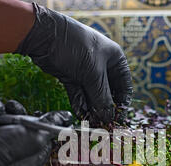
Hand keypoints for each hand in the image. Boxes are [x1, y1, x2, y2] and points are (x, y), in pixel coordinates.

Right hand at [0, 100, 72, 165]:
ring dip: (1, 113)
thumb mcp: (35, 136)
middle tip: (14, 109)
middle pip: (24, 130)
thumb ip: (52, 125)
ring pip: (5, 125)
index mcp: (32, 162)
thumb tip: (67, 117)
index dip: (42, 124)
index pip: (45, 140)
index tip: (38, 113)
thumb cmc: (2, 153)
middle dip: (19, 114)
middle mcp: (16, 159)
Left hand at [15, 3, 132, 126]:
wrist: (45, 36)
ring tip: (92, 122)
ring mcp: (86, 71)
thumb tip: (109, 117)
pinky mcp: (71, 76)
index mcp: (115, 59)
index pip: (124, 86)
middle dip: (105, 108)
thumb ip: (102, 97)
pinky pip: (79, 94)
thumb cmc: (76, 47)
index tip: (118, 119)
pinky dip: (80, 104)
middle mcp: (102, 65)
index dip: (122, 104)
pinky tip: (81, 115)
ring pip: (92, 95)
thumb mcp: (93, 74)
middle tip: (103, 123)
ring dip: (92, 108)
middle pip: (108, 93)